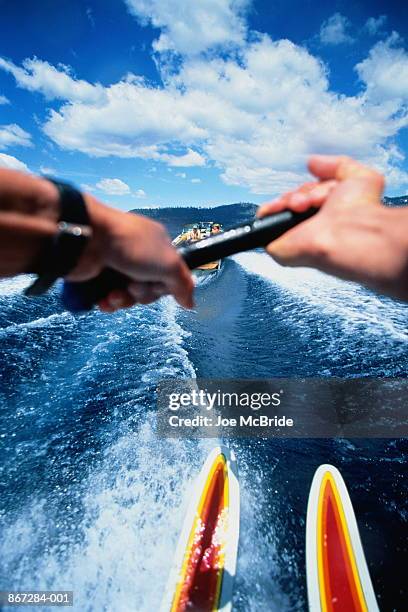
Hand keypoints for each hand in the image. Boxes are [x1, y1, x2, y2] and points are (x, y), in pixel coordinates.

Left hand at [68, 194, 193, 311]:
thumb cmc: (131, 245)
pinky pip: (109, 299)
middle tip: (134, 285)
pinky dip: (108, 303)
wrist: (87, 239)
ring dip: (124, 300)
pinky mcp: (97, 277)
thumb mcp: (169, 263)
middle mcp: (138, 254)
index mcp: (157, 245)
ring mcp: (117, 265)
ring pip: (129, 297)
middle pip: (150, 289)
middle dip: (143, 294)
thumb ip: (183, 284)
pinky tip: (104, 299)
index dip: (166, 286)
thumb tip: (190, 303)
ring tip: (115, 293)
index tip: (160, 285)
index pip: (170, 276)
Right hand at [258, 155, 407, 300]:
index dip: (313, 187)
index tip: (326, 191)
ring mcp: (294, 236)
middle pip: (291, 198)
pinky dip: (272, 210)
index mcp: (328, 213)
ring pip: (277, 207)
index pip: (308, 194)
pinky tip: (289, 208)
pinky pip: (264, 221)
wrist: (350, 230)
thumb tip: (312, 162)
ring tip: (304, 205)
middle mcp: (311, 225)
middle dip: (301, 193)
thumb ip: (337, 165)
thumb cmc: (361, 209)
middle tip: (314, 200)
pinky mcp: (278, 246)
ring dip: (290, 199)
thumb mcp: (359, 176)